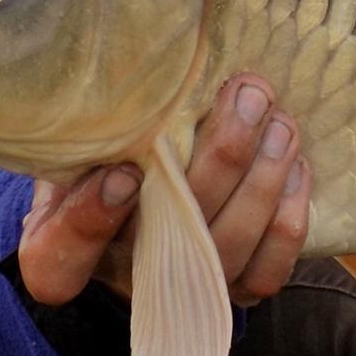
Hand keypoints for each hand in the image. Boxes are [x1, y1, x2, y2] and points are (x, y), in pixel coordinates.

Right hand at [17, 74, 311, 308]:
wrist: (125, 214)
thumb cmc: (93, 162)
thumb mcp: (70, 147)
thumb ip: (86, 129)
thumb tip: (124, 65)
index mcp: (60, 252)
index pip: (61, 259)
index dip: (91, 220)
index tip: (122, 171)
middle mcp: (124, 278)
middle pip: (176, 237)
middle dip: (223, 158)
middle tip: (247, 95)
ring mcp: (183, 289)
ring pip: (230, 249)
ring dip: (264, 179)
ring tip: (279, 119)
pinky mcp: (230, 290)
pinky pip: (267, 273)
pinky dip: (287, 220)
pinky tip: (295, 166)